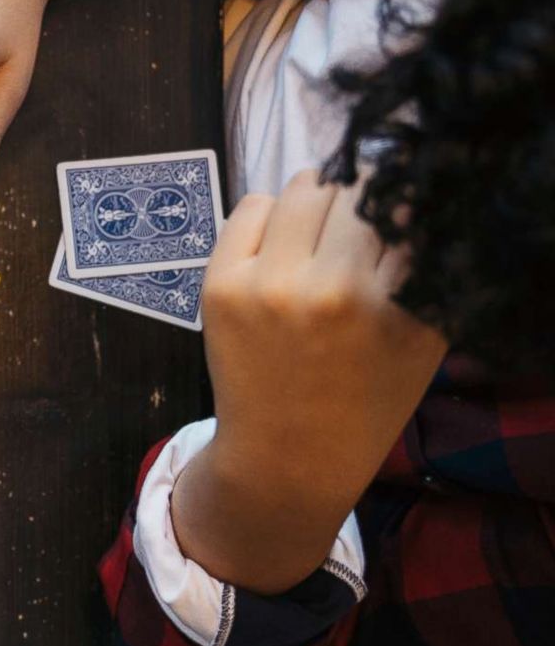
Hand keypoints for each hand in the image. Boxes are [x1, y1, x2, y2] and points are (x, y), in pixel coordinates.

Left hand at [172, 170, 448, 591]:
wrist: (287, 455)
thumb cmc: (365, 397)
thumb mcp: (421, 338)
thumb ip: (423, 267)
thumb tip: (410, 195)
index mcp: (391, 304)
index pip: (402, 206)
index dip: (399, 201)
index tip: (394, 212)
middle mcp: (330, 288)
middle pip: (351, 190)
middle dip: (358, 201)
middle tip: (354, 227)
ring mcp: (268, 284)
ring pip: (301, 190)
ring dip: (315, 200)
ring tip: (318, 233)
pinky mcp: (221, 284)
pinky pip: (251, 206)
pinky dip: (269, 214)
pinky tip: (279, 244)